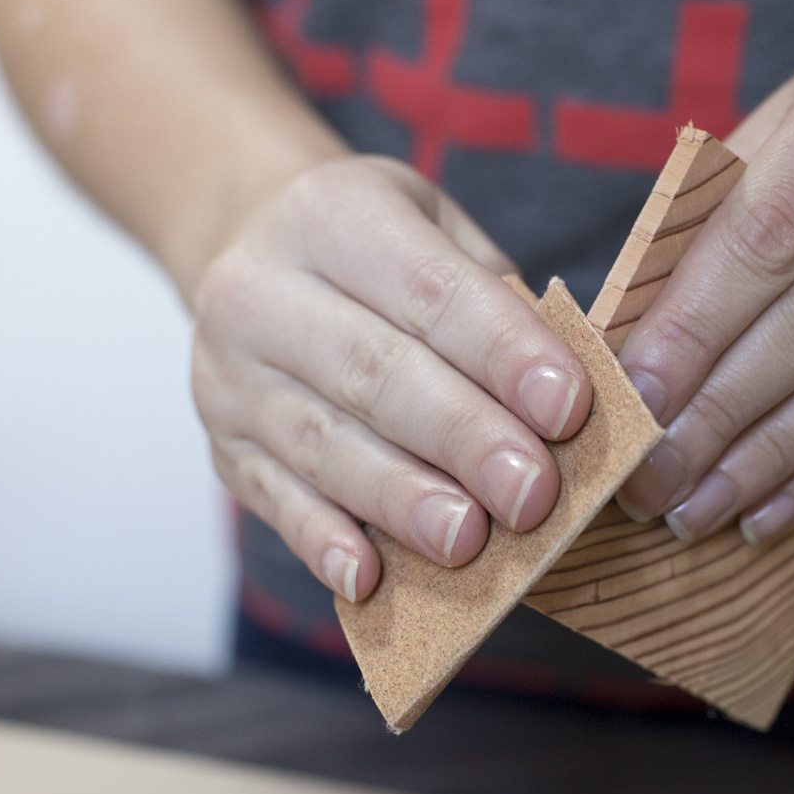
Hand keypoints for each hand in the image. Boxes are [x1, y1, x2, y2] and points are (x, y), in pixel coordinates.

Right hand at [191, 156, 592, 600]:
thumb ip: (498, 304)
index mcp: (334, 215)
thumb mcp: (437, 230)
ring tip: (469, 540)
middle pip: (376, 374)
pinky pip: (275, 500)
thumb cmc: (376, 251)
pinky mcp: (222, 446)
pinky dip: (323, 542)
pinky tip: (368, 577)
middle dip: (464, 439)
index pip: (432, 292)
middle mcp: (263, 289)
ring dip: (403, 500)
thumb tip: (570, 404)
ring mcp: (230, 374)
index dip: (503, 353)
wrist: (246, 241)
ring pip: (325, 445)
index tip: (568, 408)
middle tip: (533, 493)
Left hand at [615, 29, 793, 543]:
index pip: (775, 231)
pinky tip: (773, 506)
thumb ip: (707, 222)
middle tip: (656, 479)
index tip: (635, 400)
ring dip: (779, 456)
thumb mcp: (781, 131)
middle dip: (728, 409)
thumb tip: (626, 353)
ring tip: (701, 508)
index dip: (698, 326)